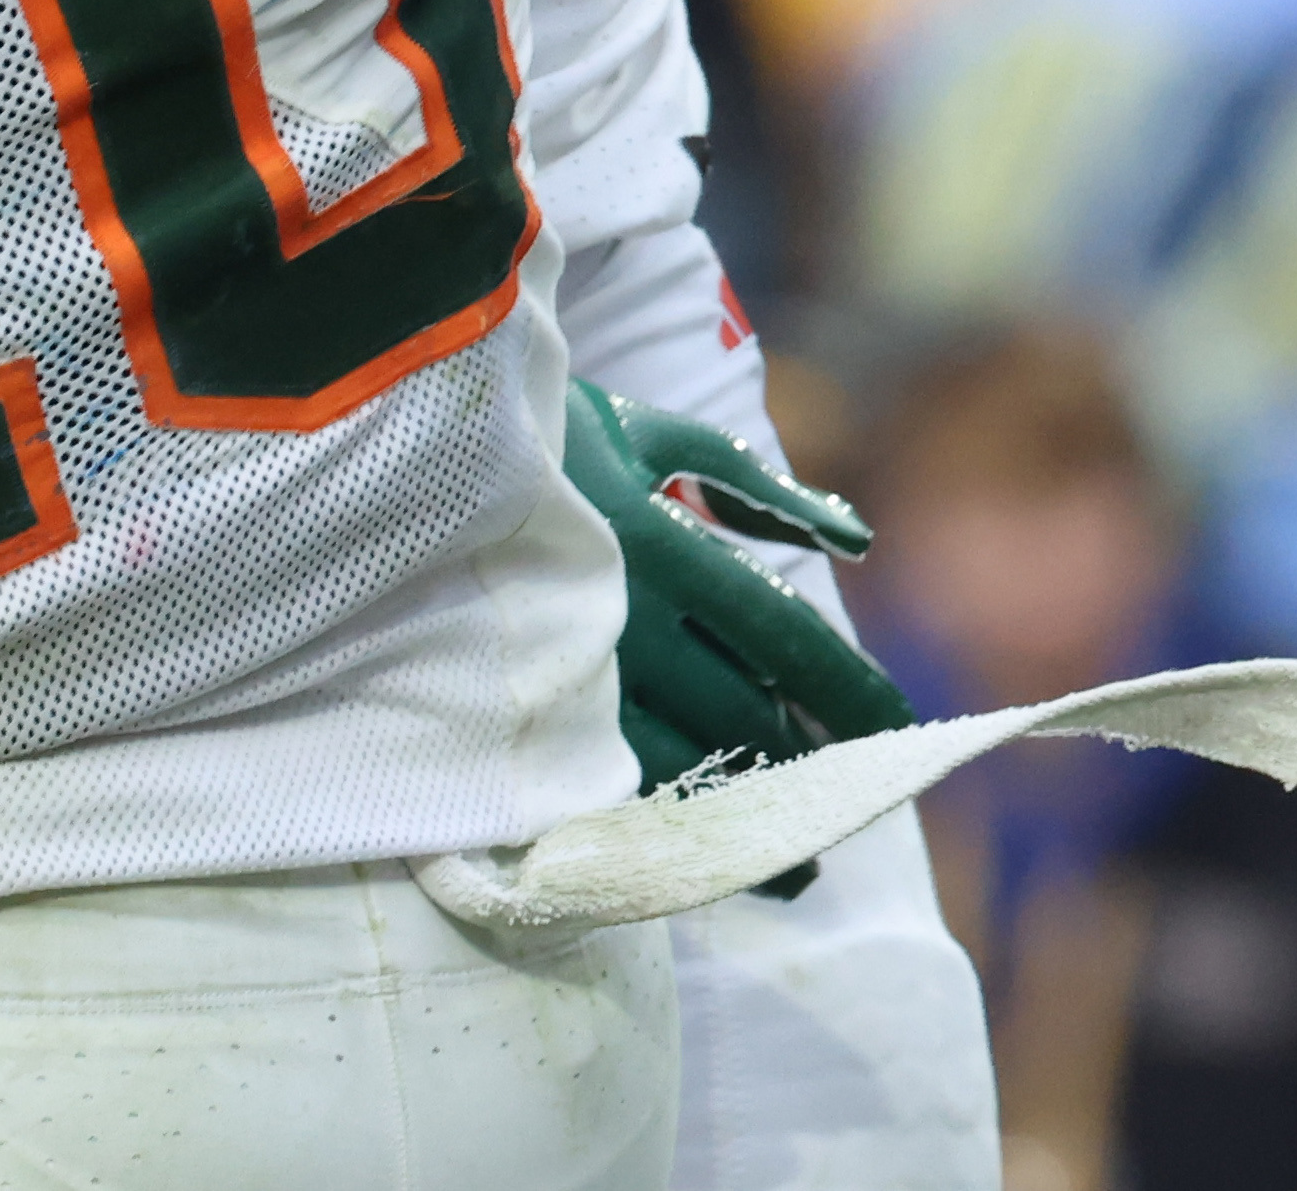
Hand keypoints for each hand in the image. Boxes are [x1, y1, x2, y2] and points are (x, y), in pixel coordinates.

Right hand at [567, 382, 910, 885]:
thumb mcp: (651, 434)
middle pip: (742, 718)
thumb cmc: (539, 438)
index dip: (849, 690)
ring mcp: (563, 679)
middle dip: (810, 771)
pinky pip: (608, 789)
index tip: (901, 730)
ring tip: (796, 861)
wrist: (396, 464)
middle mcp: (618, 620)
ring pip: (680, 772)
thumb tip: (859, 542)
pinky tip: (702, 848)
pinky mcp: (517, 720)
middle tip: (855, 808)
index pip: (783, 637)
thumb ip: (758, 489)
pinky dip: (667, 821)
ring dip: (749, 820)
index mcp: (658, 542)